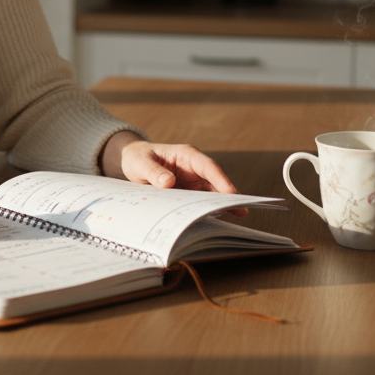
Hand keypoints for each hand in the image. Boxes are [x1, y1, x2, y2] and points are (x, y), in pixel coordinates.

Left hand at [100, 131, 245, 213]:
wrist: (133, 162)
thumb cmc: (138, 158)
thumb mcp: (141, 163)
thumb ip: (153, 172)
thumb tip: (168, 182)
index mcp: (186, 155)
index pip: (207, 166)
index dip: (220, 179)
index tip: (230, 192)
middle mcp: (194, 167)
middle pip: (215, 181)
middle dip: (227, 195)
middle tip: (240, 210)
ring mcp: (193, 180)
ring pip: (212, 192)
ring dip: (221, 204)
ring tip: (236, 216)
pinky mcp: (190, 191)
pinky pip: (202, 200)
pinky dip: (208, 209)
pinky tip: (216, 220)